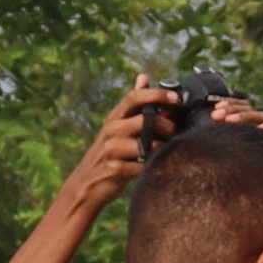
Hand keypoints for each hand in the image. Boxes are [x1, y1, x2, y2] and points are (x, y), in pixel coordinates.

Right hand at [56, 79, 167, 220]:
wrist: (86, 184)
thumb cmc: (110, 153)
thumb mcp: (118, 126)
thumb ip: (133, 105)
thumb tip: (143, 78)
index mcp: (115, 117)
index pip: (135, 97)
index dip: (157, 94)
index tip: (176, 98)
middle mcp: (111, 130)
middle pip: (145, 120)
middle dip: (166, 127)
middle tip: (174, 134)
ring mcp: (111, 149)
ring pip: (145, 144)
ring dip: (160, 149)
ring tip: (164, 152)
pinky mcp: (114, 169)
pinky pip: (141, 166)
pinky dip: (150, 167)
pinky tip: (151, 167)